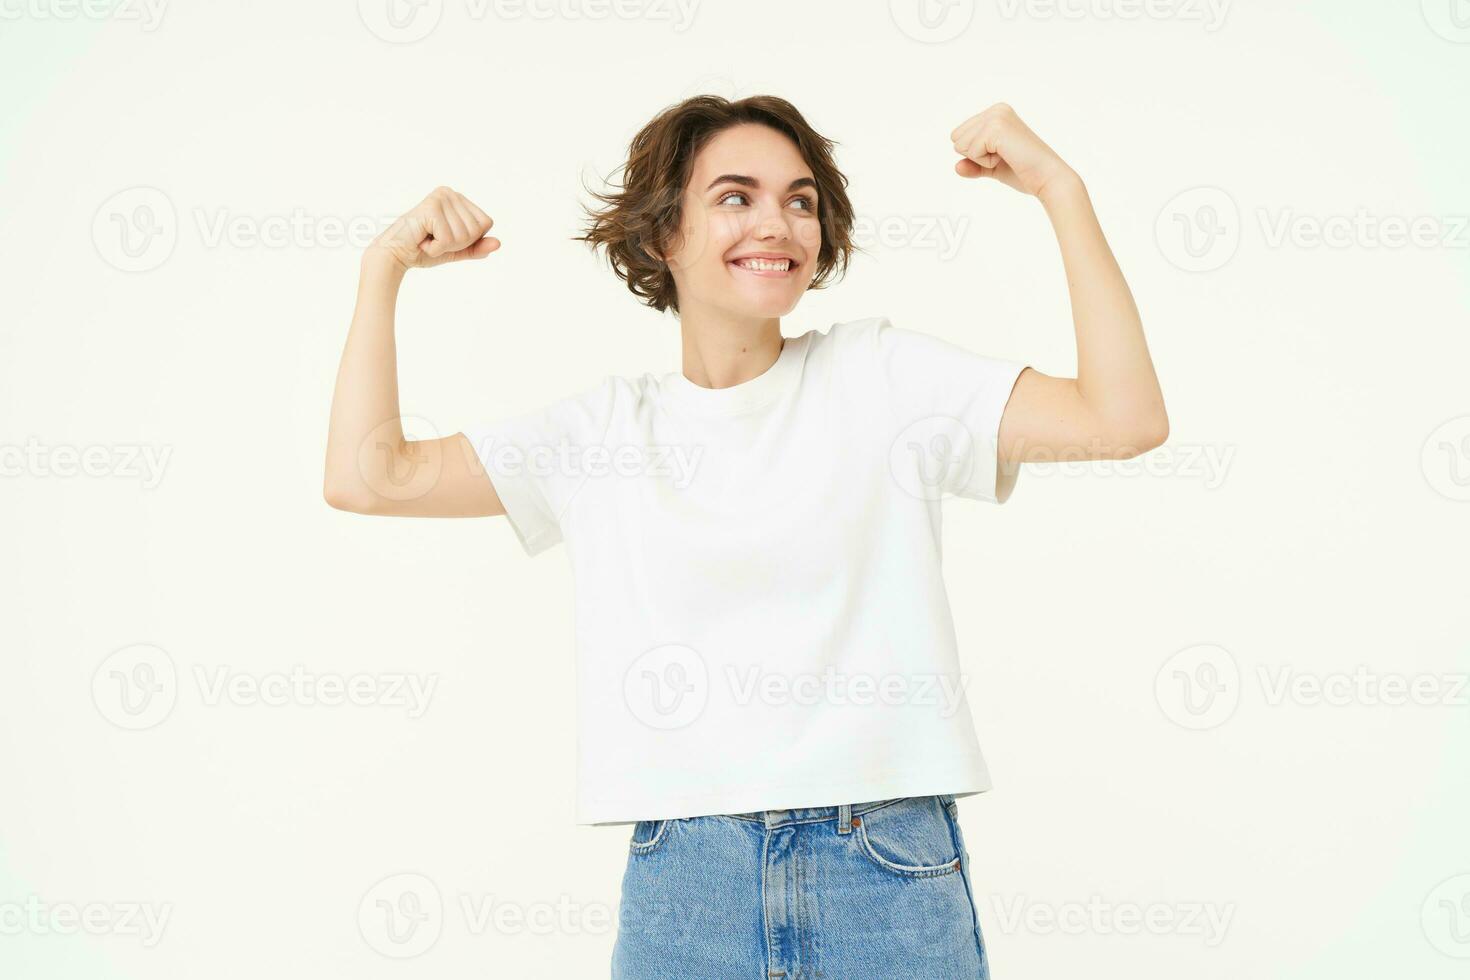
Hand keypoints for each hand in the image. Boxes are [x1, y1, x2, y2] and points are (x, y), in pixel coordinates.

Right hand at [368, 186, 500, 270]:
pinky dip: (436, 247)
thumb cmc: (423, 249)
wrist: (395, 255)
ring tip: (428, 239)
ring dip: (445, 246)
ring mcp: (441, 198)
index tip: (446, 238)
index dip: (469, 239)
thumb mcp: (457, 250)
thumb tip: (498, 243)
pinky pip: (449, 239)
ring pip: (464, 235)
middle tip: (435, 239)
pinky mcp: (432, 208)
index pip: (486, 224)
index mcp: (459, 198)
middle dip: (457, 244)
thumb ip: (477, 247)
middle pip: (477, 229)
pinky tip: (422, 240)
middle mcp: (450, 193)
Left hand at [950, 104, 1077, 200]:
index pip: (959, 135)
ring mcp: (996, 116)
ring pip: (960, 144)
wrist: (1047, 178)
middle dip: (975, 155)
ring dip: (981, 159)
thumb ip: (973, 165)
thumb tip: (956, 167)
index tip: (1001, 155)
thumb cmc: (1025, 172)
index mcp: (996, 113)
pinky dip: (986, 162)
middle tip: (1004, 157)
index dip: (975, 154)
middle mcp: (996, 109)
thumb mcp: (992, 167)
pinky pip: (971, 152)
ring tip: (1007, 156)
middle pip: (956, 137)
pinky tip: (1007, 157)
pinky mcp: (996, 128)